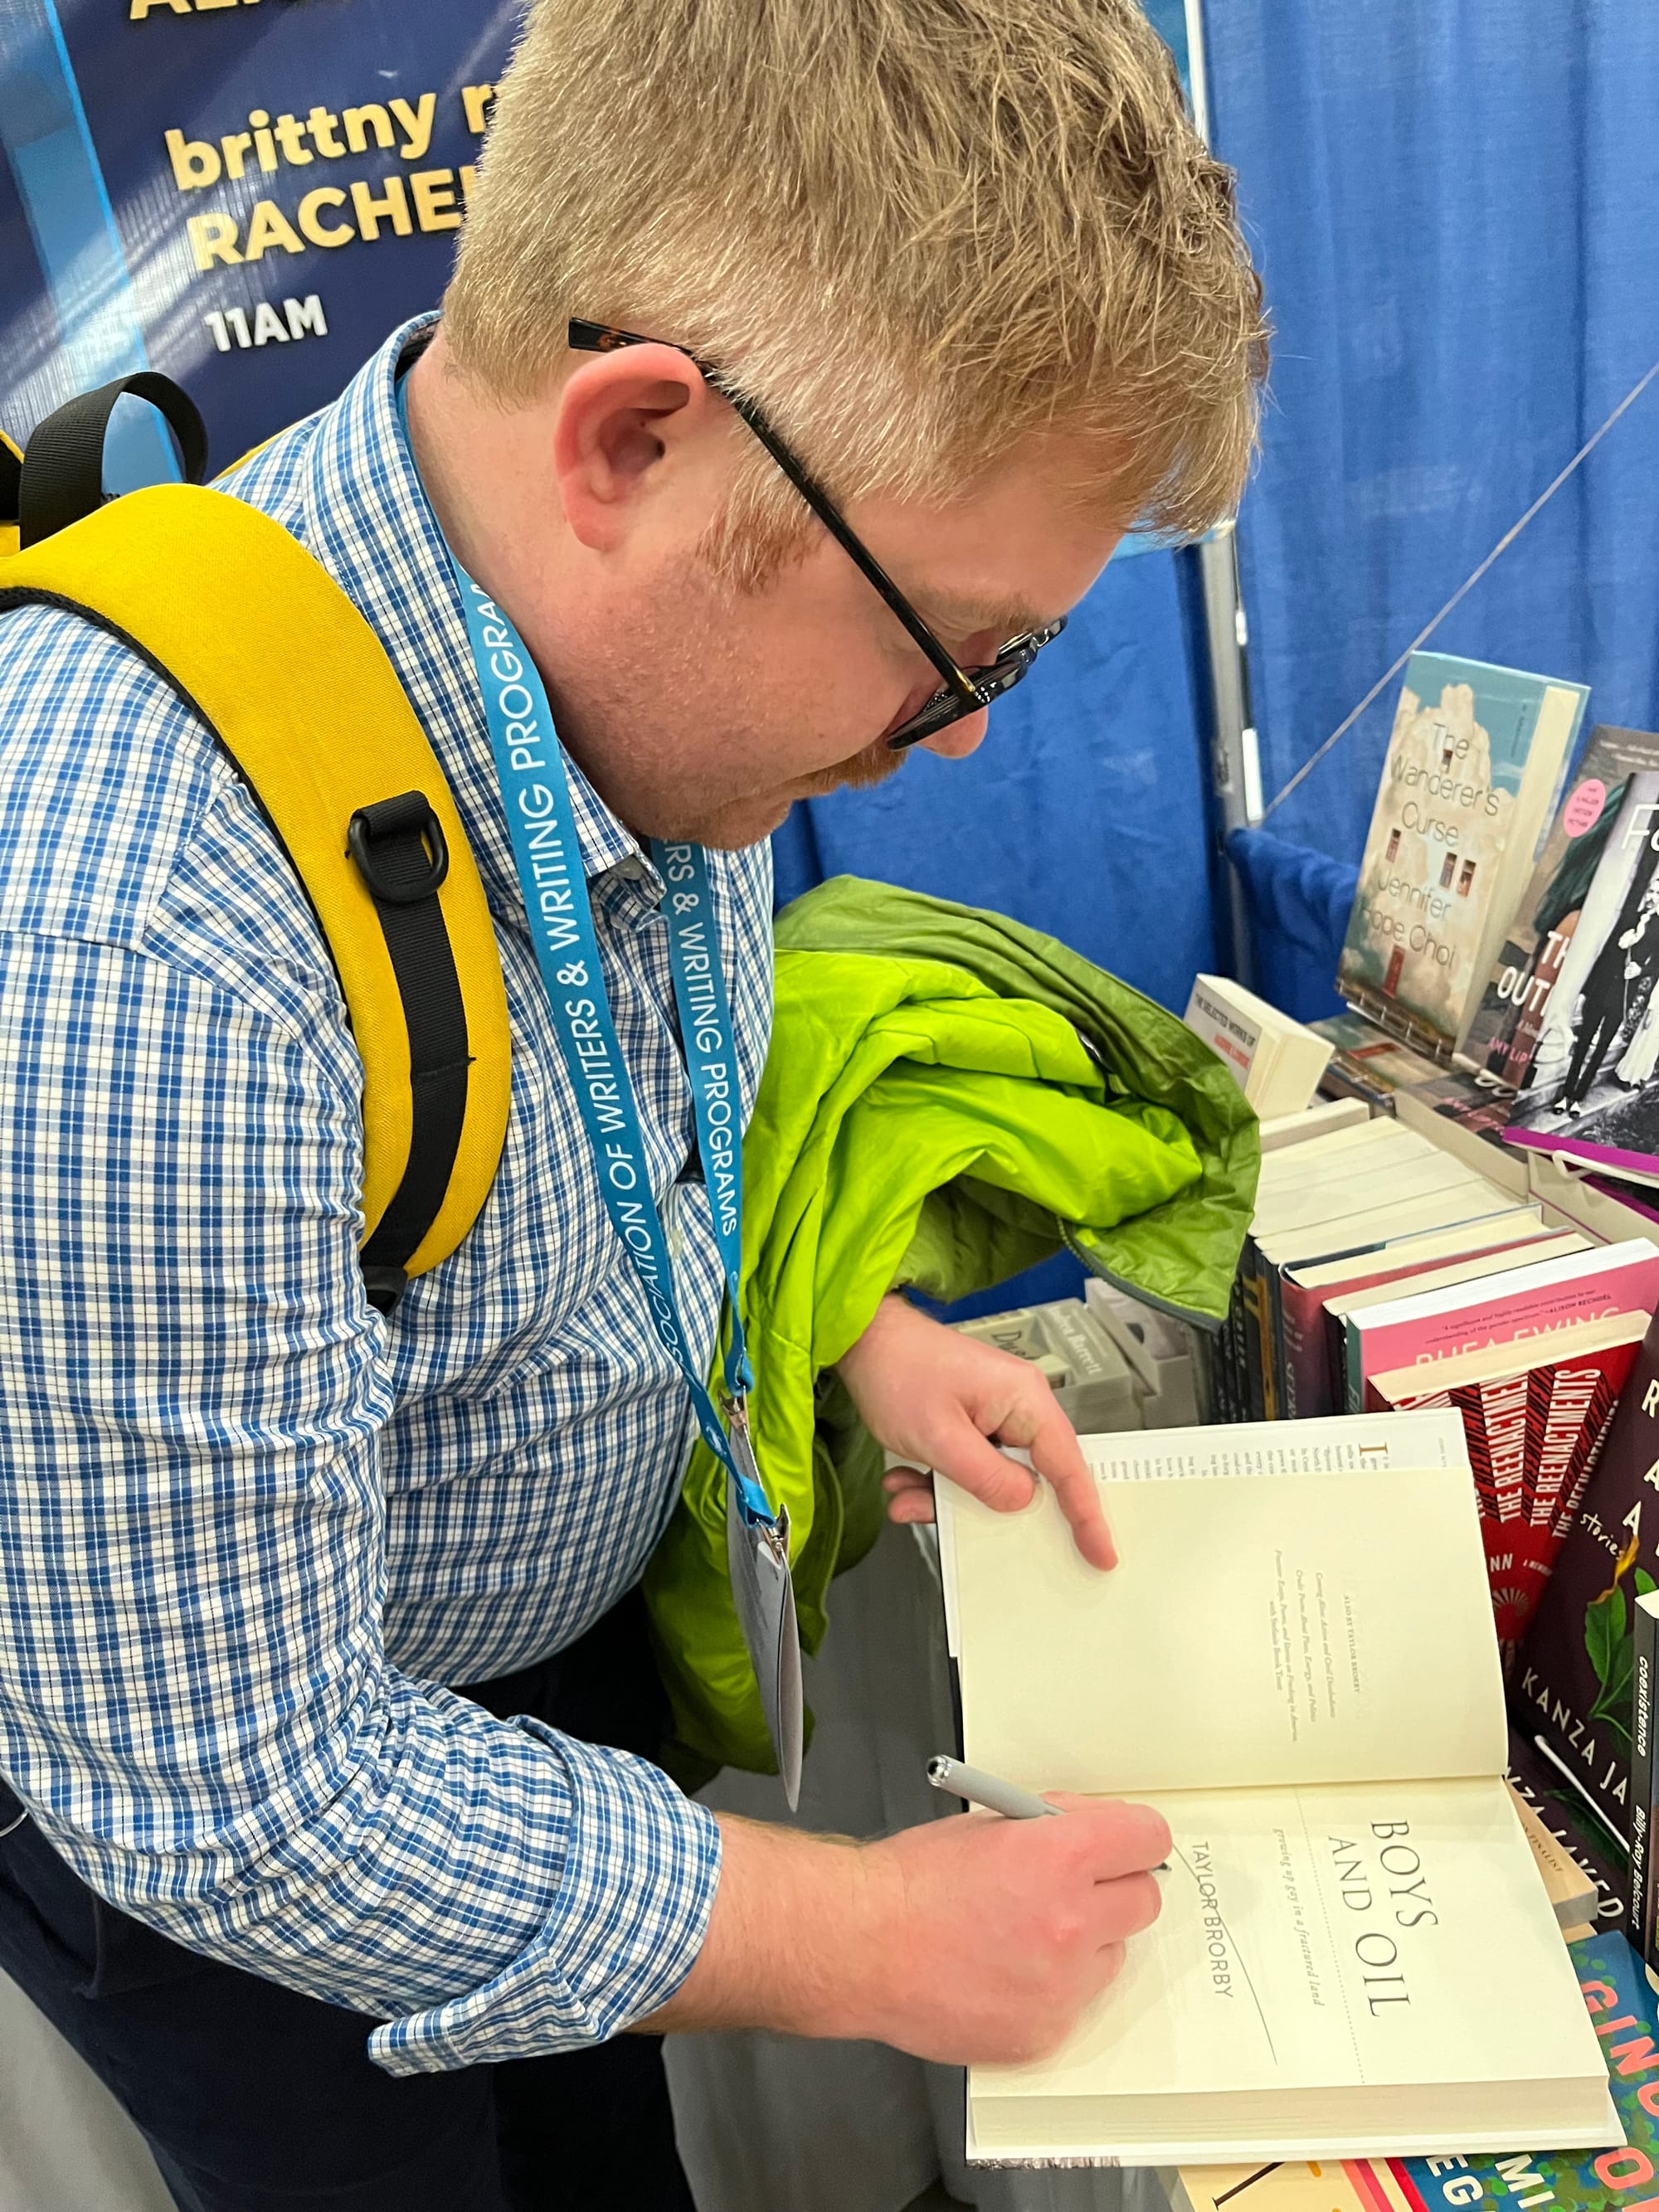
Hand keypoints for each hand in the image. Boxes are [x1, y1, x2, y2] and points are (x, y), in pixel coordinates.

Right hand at [647, 1797, 1169, 2064]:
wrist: (861, 1947)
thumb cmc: (909, 1883)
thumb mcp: (988, 1822)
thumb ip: (1050, 1826)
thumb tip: (1087, 1829)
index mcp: (1060, 1855)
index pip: (1148, 1839)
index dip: (1134, 1837)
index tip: (1127, 1843)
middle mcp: (1072, 1921)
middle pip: (1144, 1901)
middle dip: (1113, 1888)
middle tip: (1076, 1887)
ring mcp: (1062, 1985)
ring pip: (1113, 1956)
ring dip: (1085, 1943)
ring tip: (1026, 1935)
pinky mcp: (1045, 2033)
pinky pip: (1075, 2004)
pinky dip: (1052, 1989)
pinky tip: (1006, 1972)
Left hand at [836, 1293, 1115, 1569]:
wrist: (863, 1340)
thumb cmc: (899, 1371)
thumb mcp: (940, 1437)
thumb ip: (985, 1477)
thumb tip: (1023, 1503)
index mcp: (1025, 1401)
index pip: (1068, 1466)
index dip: (1087, 1514)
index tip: (1101, 1554)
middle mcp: (1018, 1407)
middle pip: (1029, 1478)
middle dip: (987, 1509)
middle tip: (959, 1527)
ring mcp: (993, 1415)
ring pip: (989, 1479)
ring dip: (947, 1497)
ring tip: (909, 1497)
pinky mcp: (970, 1423)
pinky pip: (966, 1468)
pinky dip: (935, 1482)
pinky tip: (903, 1482)